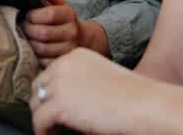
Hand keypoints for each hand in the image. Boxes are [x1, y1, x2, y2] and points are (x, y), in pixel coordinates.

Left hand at [23, 0, 101, 65]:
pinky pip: (44, 61)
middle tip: (24, 26)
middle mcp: (72, 32)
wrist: (81, 38)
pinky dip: (36, 56)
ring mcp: (69, 49)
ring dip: (30, 42)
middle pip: (43, 33)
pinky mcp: (62, 61)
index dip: (34, 15)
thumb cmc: (63, 19)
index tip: (28, 15)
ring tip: (28, 36)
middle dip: (28, 29)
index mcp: (69, 14)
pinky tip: (34, 48)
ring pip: (41, 48)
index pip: (49, 15)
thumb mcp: (59, 4)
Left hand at [30, 48, 153, 134]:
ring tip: (54, 130)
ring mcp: (60, 83)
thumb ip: (80, 82)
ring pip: (36, 104)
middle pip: (39, 86)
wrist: (145, 105)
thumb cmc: (132, 97)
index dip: (52, 93)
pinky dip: (43, 132)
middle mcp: (64, 64)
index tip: (58, 108)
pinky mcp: (59, 105)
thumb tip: (63, 100)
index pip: (51, 73)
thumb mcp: (101, 78)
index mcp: (76, 55)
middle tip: (54, 122)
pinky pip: (39, 121)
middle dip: (44, 104)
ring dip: (43, 119)